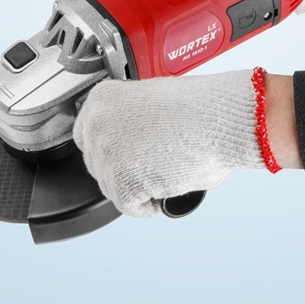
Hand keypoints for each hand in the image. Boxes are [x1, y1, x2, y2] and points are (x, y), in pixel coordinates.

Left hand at [73, 69, 298, 216]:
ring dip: (136, 186)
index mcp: (102, 99)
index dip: (111, 149)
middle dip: (123, 169)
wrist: (217, 119)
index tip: (125, 155)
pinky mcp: (120, 183)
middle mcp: (96, 123)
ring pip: (111, 186)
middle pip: (97, 163)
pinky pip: (129, 204)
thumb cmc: (199, 108)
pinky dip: (148, 203)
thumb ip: (131, 120)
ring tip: (166, 170)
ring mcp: (106, 154)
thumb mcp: (152, 102)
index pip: (87, 134)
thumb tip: (131, 144)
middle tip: (151, 167)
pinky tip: (166, 186)